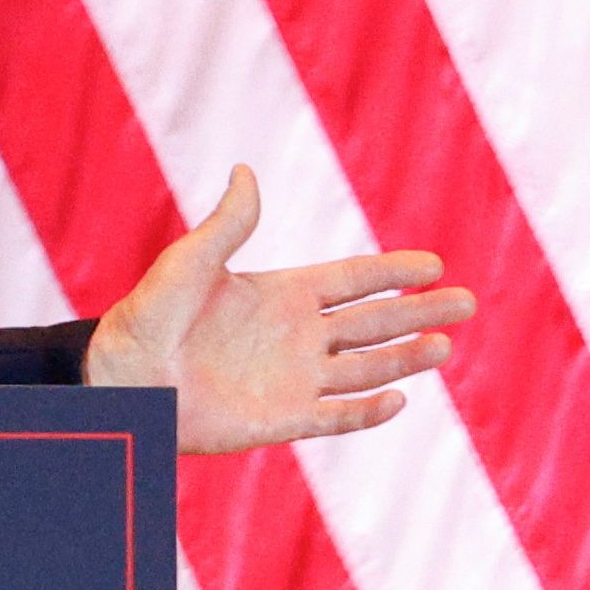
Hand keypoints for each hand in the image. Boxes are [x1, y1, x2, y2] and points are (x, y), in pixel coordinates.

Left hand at [84, 166, 473, 453]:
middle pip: (372, 322)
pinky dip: (368, 411)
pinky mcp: (282, 419)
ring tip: (445, 345)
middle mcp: (294, 336)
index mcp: (278, 294)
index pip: (349, 280)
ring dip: (405, 359)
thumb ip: (229, 223)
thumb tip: (246, 171)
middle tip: (466, 301)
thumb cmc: (148, 315)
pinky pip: (336, 417)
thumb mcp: (191, 260)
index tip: (434, 263)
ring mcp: (292, 378)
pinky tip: (399, 399)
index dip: (390, 272)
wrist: (123, 378)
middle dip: (419, 311)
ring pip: (365, 368)